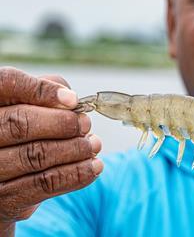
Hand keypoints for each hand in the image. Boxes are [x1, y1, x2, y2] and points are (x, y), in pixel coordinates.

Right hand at [0, 67, 102, 234]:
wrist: (4, 184)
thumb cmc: (19, 135)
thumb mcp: (24, 108)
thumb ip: (41, 95)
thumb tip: (69, 97)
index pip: (6, 84)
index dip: (40, 90)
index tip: (73, 100)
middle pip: (19, 123)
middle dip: (62, 123)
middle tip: (85, 124)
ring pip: (35, 155)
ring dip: (74, 149)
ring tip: (94, 144)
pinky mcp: (3, 200)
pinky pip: (43, 184)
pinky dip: (76, 174)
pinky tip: (93, 167)